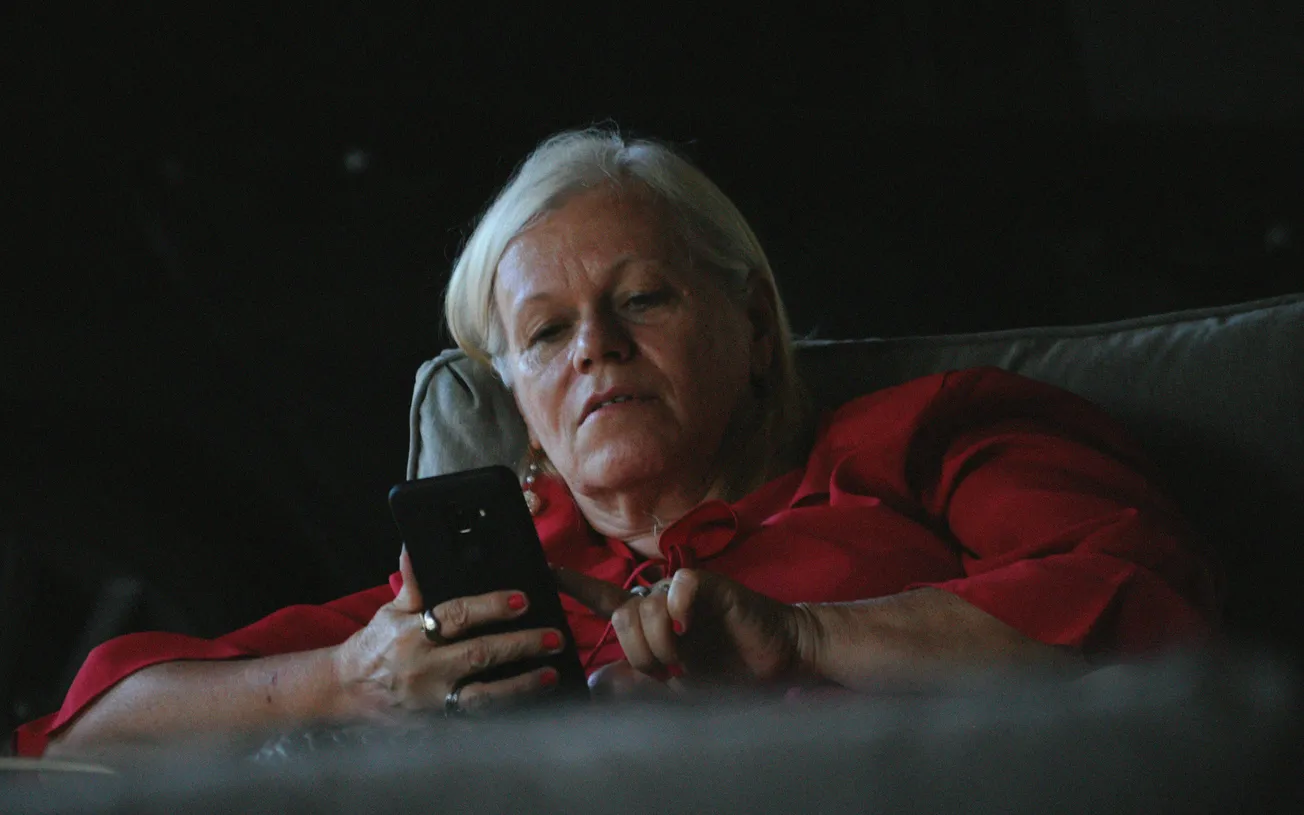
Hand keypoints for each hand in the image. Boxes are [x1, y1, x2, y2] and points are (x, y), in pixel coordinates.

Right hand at [331, 547, 564, 718]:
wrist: (345, 692)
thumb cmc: (373, 647)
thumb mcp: (389, 613)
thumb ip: (412, 585)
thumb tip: (414, 547)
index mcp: (413, 634)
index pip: (457, 616)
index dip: (491, 607)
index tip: (523, 600)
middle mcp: (425, 667)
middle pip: (479, 655)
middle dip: (520, 646)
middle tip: (554, 637)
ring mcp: (431, 700)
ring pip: (483, 696)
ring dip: (521, 686)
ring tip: (551, 674)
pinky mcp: (436, 724)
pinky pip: (476, 721)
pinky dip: (505, 715)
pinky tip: (532, 705)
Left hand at [554, 567, 818, 687]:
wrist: (777, 657)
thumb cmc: (728, 670)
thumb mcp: (678, 689)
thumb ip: (638, 686)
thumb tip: (596, 682)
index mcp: (649, 619)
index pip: (603, 598)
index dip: (574, 584)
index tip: (545, 571)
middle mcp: (659, 599)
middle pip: (619, 615)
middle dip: (635, 653)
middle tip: (663, 672)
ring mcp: (682, 590)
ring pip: (644, 608)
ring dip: (659, 645)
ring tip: (682, 661)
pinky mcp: (709, 584)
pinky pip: (677, 588)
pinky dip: (678, 612)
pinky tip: (690, 629)